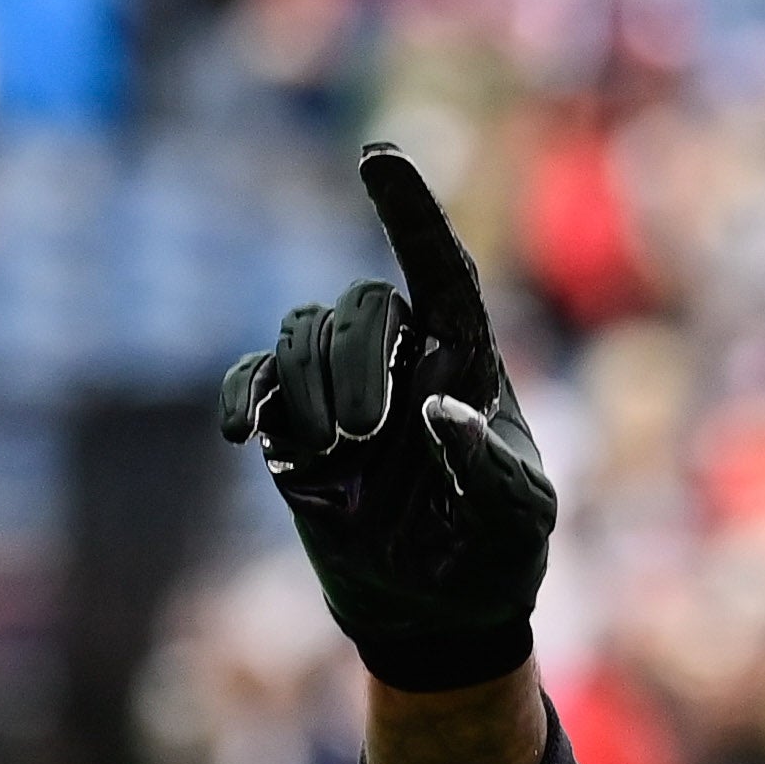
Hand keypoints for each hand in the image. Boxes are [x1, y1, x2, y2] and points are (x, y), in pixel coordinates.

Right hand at [218, 145, 557, 690]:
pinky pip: (257, 381)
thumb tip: (438, 410)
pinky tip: (246, 435)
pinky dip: (248, 397)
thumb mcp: (519, 518)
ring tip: (338, 457)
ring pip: (302, 335)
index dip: (410, 212)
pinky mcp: (295, 422)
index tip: (378, 156)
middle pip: (359, 304)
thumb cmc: (497, 551)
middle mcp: (403, 357)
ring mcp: (342, 386)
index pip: (440, 268)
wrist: (439, 607)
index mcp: (469, 359)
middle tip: (367, 436)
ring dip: (311, 388)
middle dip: (354, 359)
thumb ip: (490, 468)